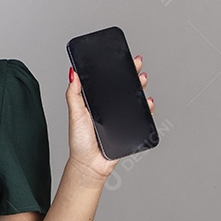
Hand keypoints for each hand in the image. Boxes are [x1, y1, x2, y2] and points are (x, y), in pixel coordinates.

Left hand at [65, 54, 153, 180]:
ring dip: (140, 87)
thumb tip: (72, 73)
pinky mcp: (129, 128)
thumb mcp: (75, 114)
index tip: (120, 57)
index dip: (114, 69)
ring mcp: (120, 117)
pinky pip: (141, 116)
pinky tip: (148, 102)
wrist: (90, 164)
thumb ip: (73, 94)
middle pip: (122, 87)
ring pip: (133, 99)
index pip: (106, 81)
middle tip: (136, 62)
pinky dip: (147, 108)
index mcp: (95, 102)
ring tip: (142, 79)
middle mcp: (109, 107)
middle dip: (131, 73)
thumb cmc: (80, 141)